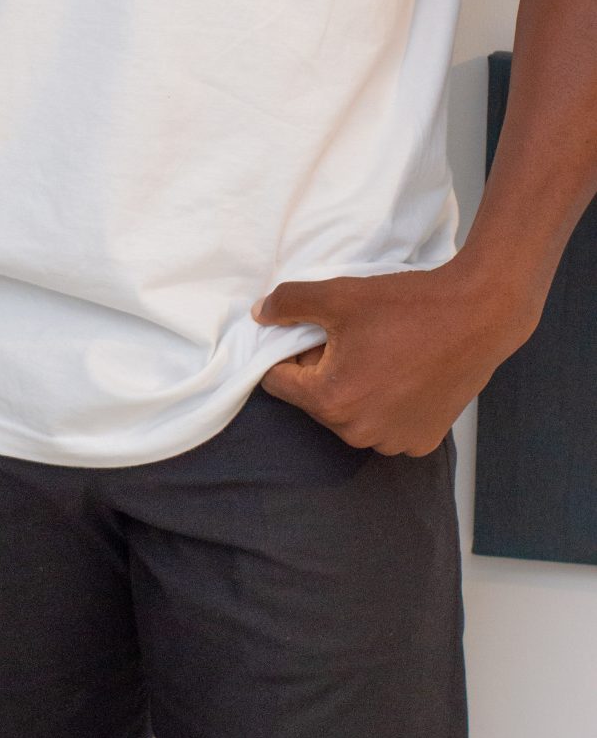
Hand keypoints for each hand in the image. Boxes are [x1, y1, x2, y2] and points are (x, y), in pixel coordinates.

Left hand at [255, 261, 535, 456]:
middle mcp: (359, 433)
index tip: (316, 332)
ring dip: (355, 389)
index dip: (290, 352)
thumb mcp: (337, 295)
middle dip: (323, 371)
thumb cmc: (406, 306)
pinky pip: (385, 425)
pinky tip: (404, 373)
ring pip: (351, 415)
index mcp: (330, 401)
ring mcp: (394, 442)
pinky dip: (386, 404)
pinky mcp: (422, 442)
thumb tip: (260, 316)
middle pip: (316, 400)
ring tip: (381, 353)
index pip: (278, 382)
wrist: (478, 316)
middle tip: (353, 338)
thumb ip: (289, 304)